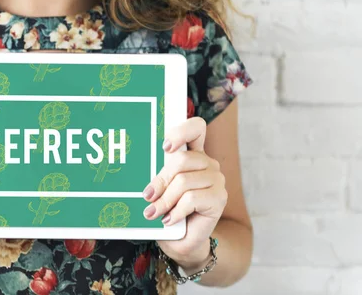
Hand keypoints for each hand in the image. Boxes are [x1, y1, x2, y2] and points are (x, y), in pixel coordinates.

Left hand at [142, 117, 226, 269]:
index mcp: (193, 154)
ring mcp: (216, 180)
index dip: (181, 132)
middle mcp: (207, 163)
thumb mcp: (161, 189)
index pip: (196, 128)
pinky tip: (169, 220)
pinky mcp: (220, 198)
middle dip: (161, 181)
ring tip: (155, 213)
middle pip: (182, 160)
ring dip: (165, 200)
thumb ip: (159, 177)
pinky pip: (191, 199)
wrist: (182, 240)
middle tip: (148, 197)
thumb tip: (148, 185)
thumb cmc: (169, 210)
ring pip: (184, 182)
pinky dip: (176, 211)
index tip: (165, 147)